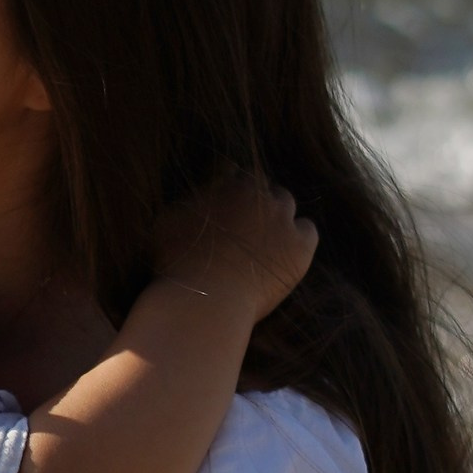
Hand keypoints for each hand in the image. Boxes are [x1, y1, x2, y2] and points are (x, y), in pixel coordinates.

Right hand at [147, 176, 318, 320]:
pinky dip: (299, 237)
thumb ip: (184, 201)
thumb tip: (193, 195)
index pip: (231, 171)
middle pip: (259, 184)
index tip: (222, 208)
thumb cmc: (173, 266)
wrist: (202, 301)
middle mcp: (255, 191)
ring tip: (265, 239)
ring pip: (284, 202)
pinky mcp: (300, 245)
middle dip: (252, 199)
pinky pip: (308, 229)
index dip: (226, 189)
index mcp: (223, 182)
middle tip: (242, 226)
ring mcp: (280, 217)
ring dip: (276, 214)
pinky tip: (287, 252)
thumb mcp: (164, 222)